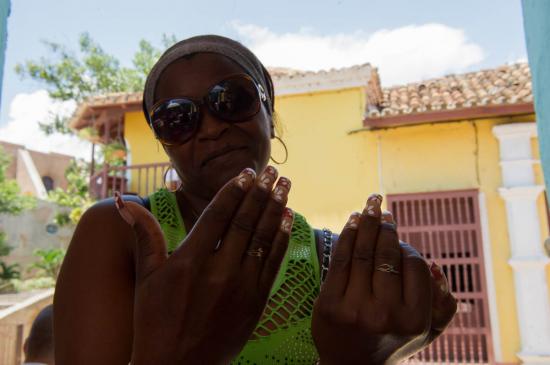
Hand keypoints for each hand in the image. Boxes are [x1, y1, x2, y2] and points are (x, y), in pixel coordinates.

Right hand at [115, 166, 292, 364]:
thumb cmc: (155, 321)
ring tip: (285, 187)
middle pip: (245, 222)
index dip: (235, 190)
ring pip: (262, 239)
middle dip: (261, 193)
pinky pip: (272, 263)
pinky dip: (281, 240)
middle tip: (273, 171)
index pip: (218, 215)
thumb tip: (125, 203)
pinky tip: (287, 220)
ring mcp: (241, 287)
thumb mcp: (147, 277)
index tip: (248, 172)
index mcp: (190, 260)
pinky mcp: (256, 303)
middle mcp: (219, 270)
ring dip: (275, 210)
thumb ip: (145, 235)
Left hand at [312, 194, 455, 364]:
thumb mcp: (425, 333)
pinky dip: (347, 236)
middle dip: (385, 227)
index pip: (415, 266)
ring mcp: (355, 309)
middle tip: (381, 209)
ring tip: (368, 207)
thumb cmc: (391, 343)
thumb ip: (443, 305)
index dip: (408, 247)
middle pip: (387, 255)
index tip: (400, 237)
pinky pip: (341, 260)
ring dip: (365, 223)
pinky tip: (352, 222)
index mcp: (414, 320)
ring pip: (364, 253)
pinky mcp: (330, 304)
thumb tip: (436, 267)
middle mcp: (386, 314)